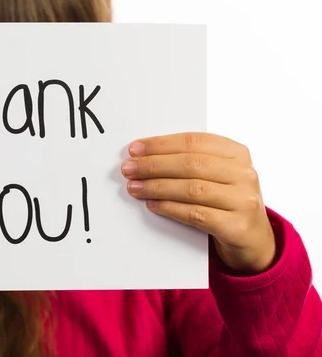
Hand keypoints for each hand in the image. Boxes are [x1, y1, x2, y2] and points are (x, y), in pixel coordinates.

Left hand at [121, 133, 275, 273]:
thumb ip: (189, 162)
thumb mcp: (216, 175)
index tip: (135, 149)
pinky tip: (152, 204)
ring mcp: (243, 200)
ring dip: (157, 187)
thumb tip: (144, 156)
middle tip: (129, 168)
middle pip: (190, 164)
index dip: (161, 144)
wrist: (253, 239)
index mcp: (236, 153)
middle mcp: (244, 174)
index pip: (193, 142)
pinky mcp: (236, 226)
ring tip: (134, 187)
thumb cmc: (226, 201)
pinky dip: (170, 208)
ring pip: (192, 189)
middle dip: (154, 165)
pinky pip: (195, 214)